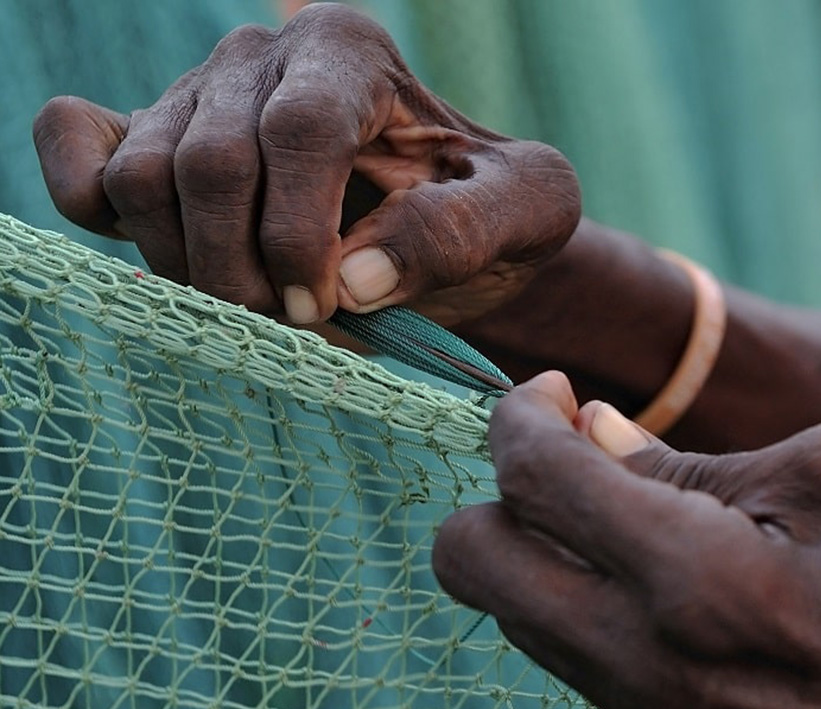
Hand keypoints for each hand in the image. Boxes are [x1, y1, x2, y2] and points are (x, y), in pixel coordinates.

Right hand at [32, 3, 579, 325]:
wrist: (450, 223)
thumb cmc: (489, 210)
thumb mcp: (527, 212)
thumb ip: (463, 232)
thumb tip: (355, 278)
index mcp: (352, 54)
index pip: (297, 132)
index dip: (298, 234)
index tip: (326, 306)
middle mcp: (264, 58)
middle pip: (211, 164)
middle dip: (246, 273)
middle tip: (297, 329)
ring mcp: (197, 94)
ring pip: (144, 177)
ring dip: (191, 270)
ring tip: (260, 313)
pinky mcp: (149, 135)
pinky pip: (79, 148)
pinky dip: (95, 206)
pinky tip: (163, 256)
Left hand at [434, 373, 820, 708]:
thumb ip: (692, 461)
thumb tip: (593, 434)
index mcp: (691, 581)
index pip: (528, 480)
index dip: (518, 415)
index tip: (557, 391)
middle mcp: (648, 667)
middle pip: (470, 564)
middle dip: (502, 486)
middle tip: (578, 443)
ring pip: (520, 615)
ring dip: (545, 545)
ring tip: (634, 501)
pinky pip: (584, 660)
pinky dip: (591, 598)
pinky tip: (668, 566)